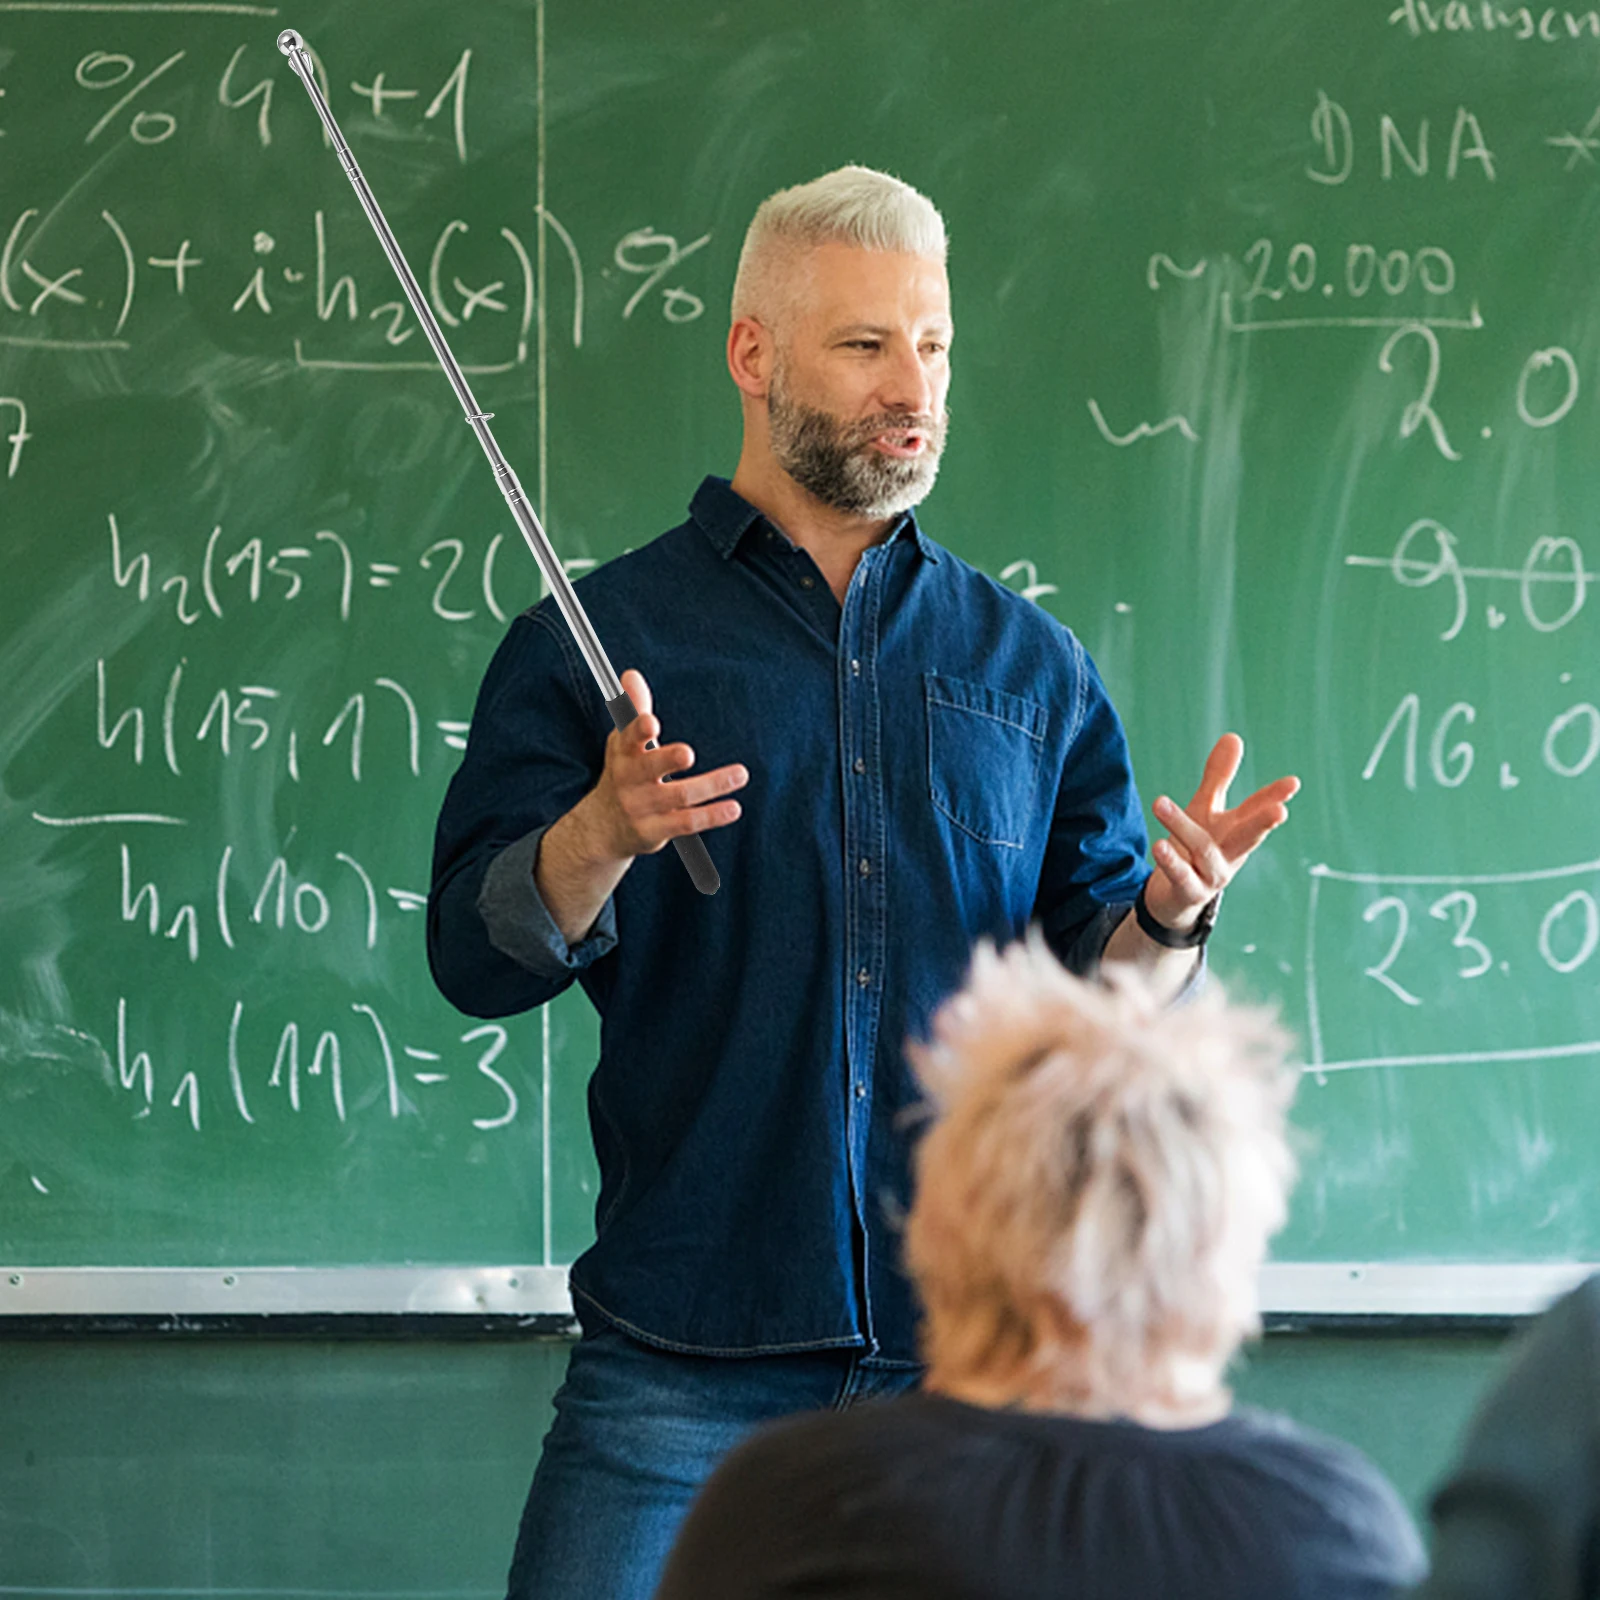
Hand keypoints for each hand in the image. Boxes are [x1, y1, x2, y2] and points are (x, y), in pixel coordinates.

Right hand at [581, 669, 747, 860]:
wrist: (604, 827)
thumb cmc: (624, 773)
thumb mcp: (623, 742)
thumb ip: (634, 709)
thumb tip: (631, 674)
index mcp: (622, 753)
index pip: (628, 738)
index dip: (638, 730)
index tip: (651, 722)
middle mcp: (628, 781)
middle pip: (648, 769)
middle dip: (666, 759)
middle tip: (688, 753)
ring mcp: (641, 808)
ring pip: (679, 796)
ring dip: (711, 785)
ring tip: (740, 774)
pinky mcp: (655, 831)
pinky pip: (687, 823)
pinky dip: (711, 816)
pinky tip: (733, 808)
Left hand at [1141, 734, 1299, 932]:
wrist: (1174, 898)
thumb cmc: (1195, 848)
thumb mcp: (1206, 810)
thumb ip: (1219, 777)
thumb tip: (1233, 736)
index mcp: (1237, 832)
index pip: (1258, 810)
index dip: (1275, 797)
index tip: (1294, 783)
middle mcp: (1230, 854)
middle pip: (1248, 837)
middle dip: (1263, 824)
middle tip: (1280, 812)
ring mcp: (1211, 876)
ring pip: (1203, 850)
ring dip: (1182, 827)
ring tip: (1160, 802)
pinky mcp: (1188, 892)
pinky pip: (1181, 877)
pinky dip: (1171, 862)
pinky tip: (1159, 845)